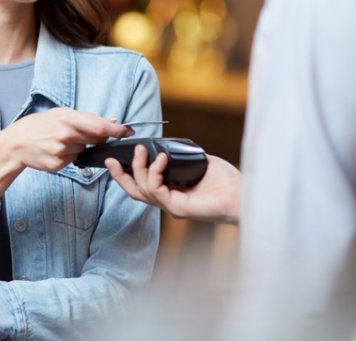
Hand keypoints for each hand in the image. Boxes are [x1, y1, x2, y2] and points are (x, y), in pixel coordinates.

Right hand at [2, 107, 132, 172]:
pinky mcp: (58, 164)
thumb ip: (88, 118)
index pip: (100, 126)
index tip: (128, 131)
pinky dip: (70, 155)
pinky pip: (74, 159)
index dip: (117, 130)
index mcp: (67, 119)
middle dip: (96, 137)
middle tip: (81, 133)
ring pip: (84, 150)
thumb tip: (113, 121)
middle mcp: (65, 135)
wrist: (17, 142)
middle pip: (95, 139)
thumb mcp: (61, 113)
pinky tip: (56, 150)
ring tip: (60, 140)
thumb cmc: (40, 124)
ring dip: (79, 146)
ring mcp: (61, 151)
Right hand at [105, 146, 241, 223]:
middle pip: (135, 192)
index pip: (142, 186)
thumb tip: (164, 147)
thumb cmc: (227, 181)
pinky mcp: (178, 209)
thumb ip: (179, 156)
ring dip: (138, 168)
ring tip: (142, 150)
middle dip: (120, 176)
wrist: (245, 195)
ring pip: (142, 190)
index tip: (118, 158)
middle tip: (111, 159)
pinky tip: (162, 159)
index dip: (128, 174)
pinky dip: (155, 172)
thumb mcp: (197, 162)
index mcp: (171, 192)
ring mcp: (172, 207)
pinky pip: (156, 190)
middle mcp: (169, 202)